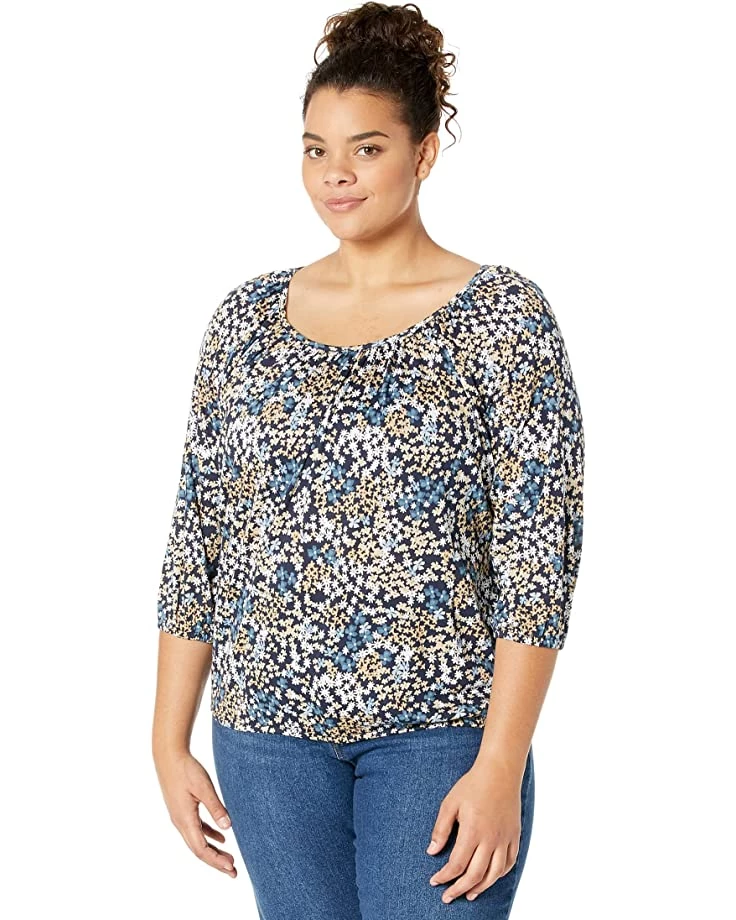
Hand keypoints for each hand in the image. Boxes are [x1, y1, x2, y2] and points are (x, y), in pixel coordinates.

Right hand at [155, 749, 236, 876]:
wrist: (168, 756)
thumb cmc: (186, 769)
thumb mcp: (204, 787)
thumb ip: (216, 807)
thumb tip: (228, 827)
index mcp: (185, 820)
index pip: (201, 849)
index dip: (216, 861)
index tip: (231, 868)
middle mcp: (181, 823)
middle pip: (199, 850)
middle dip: (216, 862)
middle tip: (233, 872)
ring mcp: (180, 817)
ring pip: (198, 841)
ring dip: (213, 851)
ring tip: (229, 860)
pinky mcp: (182, 810)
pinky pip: (197, 830)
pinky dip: (209, 836)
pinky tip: (222, 838)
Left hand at [426, 762, 522, 902]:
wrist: (500, 771)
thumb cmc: (472, 785)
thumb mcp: (450, 803)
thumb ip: (441, 829)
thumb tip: (432, 851)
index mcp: (472, 831)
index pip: (457, 864)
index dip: (444, 877)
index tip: (435, 881)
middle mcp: (491, 839)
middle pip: (475, 875)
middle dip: (459, 889)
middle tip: (448, 897)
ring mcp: (505, 839)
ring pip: (494, 874)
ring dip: (481, 887)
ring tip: (469, 894)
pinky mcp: (515, 836)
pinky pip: (509, 863)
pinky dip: (499, 875)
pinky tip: (490, 878)